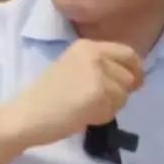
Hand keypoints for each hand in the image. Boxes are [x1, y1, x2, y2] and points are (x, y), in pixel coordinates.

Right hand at [2, 39, 144, 147]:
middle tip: (100, 102)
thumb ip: (101, 67)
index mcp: (88, 46)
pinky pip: (114, 110)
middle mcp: (94, 54)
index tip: (134, 84)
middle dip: (121, 93)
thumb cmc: (47, 96)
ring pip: (124, 95)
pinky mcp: (98, 94)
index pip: (128, 53)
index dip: (136, 70)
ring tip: (87, 108)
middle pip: (129, 76)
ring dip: (111, 106)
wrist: (27, 114)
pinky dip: (102, 117)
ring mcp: (97, 73)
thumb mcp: (75, 68)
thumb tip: (135, 77)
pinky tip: (84, 115)